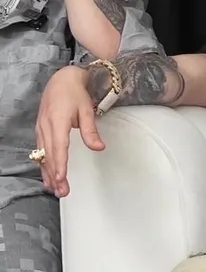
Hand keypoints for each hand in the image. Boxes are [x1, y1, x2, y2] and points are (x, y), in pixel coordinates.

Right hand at [34, 66, 103, 197]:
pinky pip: (41, 151)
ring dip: (48, 173)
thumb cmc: (75, 93)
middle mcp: (46, 127)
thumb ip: (91, 131)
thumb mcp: (87, 110)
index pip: (59, 147)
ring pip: (43, 155)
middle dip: (55, 175)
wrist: (62, 80)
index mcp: (58, 121)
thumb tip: (99, 147)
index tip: (62, 178)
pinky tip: (48, 176)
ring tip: (55, 189)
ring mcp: (41, 129)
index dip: (60, 164)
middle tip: (62, 191)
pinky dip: (44, 165)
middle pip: (50, 155)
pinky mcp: (41, 130)